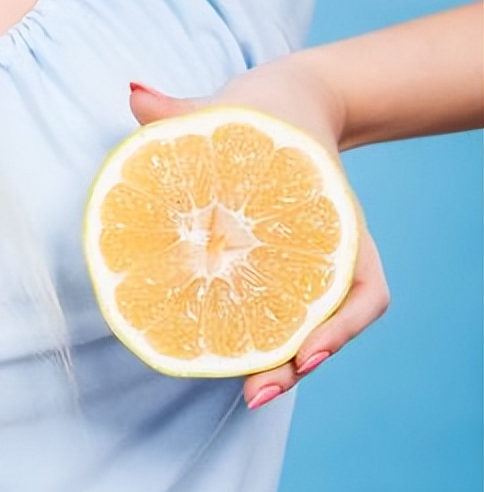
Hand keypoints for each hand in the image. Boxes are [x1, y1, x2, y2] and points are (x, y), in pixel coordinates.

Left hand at [128, 67, 389, 408]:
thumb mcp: (225, 104)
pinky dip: (260, 338)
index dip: (340, 325)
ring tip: (248, 396)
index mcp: (330, 216)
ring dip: (282, 364)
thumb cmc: (262, 108)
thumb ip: (179, 108)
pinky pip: (278, 311)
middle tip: (258, 395)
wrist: (283, 105)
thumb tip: (132, 94)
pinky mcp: (277, 268)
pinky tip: (221, 355)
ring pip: (304, 325)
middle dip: (296, 362)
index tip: (308, 355)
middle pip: (327, 321)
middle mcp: (326, 248)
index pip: (359, 286)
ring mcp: (303, 261)